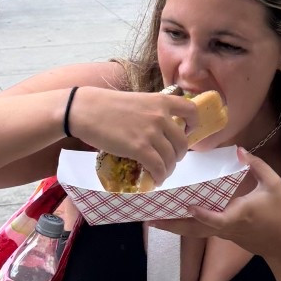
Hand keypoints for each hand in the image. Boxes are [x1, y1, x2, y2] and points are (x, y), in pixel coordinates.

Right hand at [66, 87, 195, 188]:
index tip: (188, 133)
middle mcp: (161, 116)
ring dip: (168, 169)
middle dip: (179, 155)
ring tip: (160, 173)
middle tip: (170, 160)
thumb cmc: (107, 105)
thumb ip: (153, 111)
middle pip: (182, 142)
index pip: (191, 111)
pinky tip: (154, 180)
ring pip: (171, 158)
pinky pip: (158, 167)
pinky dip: (159, 176)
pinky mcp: (139, 148)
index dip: (194, 125)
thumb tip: (161, 127)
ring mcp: (151, 133)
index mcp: (161, 100)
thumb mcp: (138, 100)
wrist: (87, 110)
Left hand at [156, 151, 280, 261]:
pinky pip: (200, 231)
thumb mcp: (273, 185)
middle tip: (151, 219)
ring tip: (154, 220)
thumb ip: (256, 166)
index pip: (215, 218)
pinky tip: (173, 219)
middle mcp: (226, 227)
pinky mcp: (223, 236)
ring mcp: (223, 234)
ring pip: (194, 232)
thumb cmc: (279, 212)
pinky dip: (185, 226)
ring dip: (174, 227)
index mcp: (238, 215)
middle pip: (195, 230)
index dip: (201, 214)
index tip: (188, 206)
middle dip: (173, 225)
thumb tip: (238, 150)